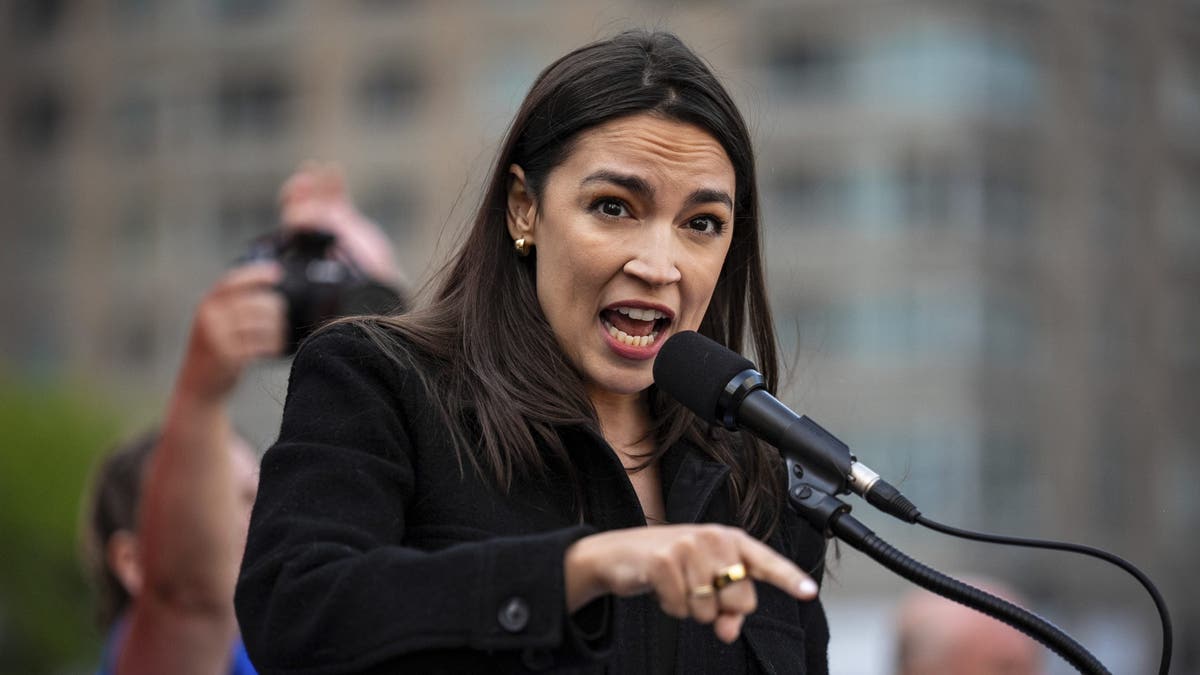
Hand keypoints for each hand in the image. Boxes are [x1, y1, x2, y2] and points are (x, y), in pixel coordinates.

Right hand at [177, 262, 285, 401]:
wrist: (197, 389)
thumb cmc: (213, 355)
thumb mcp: (215, 325)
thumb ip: (232, 307)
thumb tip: (267, 289)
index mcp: (206, 306)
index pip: (232, 282)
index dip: (256, 274)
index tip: (277, 272)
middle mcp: (210, 318)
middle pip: (256, 303)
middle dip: (275, 310)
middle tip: (279, 321)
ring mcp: (218, 337)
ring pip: (262, 323)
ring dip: (275, 331)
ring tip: (274, 339)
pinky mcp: (228, 357)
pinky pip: (261, 344)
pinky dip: (272, 347)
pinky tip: (270, 351)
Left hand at [278, 160, 402, 285]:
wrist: (377, 285)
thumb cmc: (356, 284)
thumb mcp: (338, 268)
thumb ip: (324, 248)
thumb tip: (308, 229)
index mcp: (304, 247)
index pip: (293, 221)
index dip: (294, 207)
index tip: (299, 199)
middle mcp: (313, 234)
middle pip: (301, 205)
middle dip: (300, 191)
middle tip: (305, 180)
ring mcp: (329, 224)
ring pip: (317, 197)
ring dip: (314, 182)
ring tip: (313, 166)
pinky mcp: (346, 218)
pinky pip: (337, 196)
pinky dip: (333, 182)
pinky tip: (334, 169)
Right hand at [564, 524, 818, 642]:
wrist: (618, 554)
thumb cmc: (669, 566)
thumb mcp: (702, 584)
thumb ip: (727, 608)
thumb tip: (729, 631)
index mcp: (729, 538)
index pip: (765, 561)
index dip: (789, 578)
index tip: (809, 592)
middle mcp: (712, 537)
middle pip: (740, 599)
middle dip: (719, 606)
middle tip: (695, 589)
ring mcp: (687, 546)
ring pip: (709, 609)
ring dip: (691, 608)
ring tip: (676, 585)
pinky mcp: (663, 561)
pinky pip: (682, 609)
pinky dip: (671, 607)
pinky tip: (661, 588)